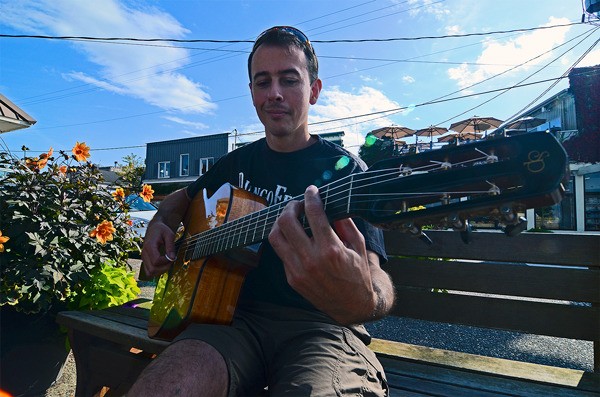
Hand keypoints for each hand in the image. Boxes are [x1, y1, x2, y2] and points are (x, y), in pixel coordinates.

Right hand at [141, 221, 176, 277]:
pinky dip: (157, 271)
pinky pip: (149, 272)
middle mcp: (144, 253)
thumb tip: (172, 258)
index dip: (166, 261)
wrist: (154, 228)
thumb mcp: (169, 234)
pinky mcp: (145, 260)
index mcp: (149, 246)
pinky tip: (163, 264)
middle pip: (152, 269)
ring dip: (161, 271)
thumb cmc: (162, 230)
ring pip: (150, 273)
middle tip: (171, 260)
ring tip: (167, 262)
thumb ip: (170, 246)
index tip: (173, 256)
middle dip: (165, 268)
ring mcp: (143, 258)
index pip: (156, 261)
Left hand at [268, 185, 379, 324]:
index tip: (311, 190)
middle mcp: (311, 259)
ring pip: (275, 237)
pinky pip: (281, 253)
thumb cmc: (358, 274)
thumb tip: (331, 205)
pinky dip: (286, 240)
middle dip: (291, 206)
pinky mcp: (292, 279)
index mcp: (331, 249)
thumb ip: (345, 224)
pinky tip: (295, 237)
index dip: (311, 197)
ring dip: (281, 222)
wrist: (352, 306)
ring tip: (291, 218)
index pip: (314, 213)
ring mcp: (298, 270)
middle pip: (286, 222)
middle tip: (298, 204)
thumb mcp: (359, 246)